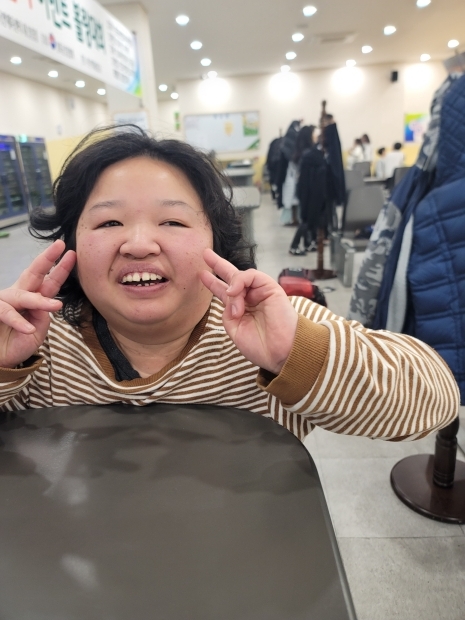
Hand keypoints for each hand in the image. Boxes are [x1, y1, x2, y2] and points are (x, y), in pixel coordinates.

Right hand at [0, 240, 75, 367]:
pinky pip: (7, 312)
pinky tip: (28, 329)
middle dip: (47, 259)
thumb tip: (47, 304)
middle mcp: (20, 295)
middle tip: (59, 246)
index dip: (61, 269)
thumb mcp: (38, 332)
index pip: (50, 282)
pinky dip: (19, 321)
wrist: (2, 359)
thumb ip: (43, 317)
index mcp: (34, 299)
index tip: (72, 254)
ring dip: (40, 300)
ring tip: (56, 306)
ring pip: (23, 295)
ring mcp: (6, 301)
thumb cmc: (19, 343)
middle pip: (34, 274)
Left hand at [201, 249, 297, 374]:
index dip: (213, 283)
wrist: (281, 353)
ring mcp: (260, 292)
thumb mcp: (235, 329)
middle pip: (232, 276)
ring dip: (232, 291)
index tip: (202, 274)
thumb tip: (229, 292)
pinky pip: (251, 275)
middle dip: (218, 264)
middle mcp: (250, 298)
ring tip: (235, 310)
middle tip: (205, 254)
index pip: (225, 292)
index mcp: (241, 309)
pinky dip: (239, 282)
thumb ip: (227, 309)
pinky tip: (234, 292)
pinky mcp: (270, 287)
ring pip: (239, 278)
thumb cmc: (261, 346)